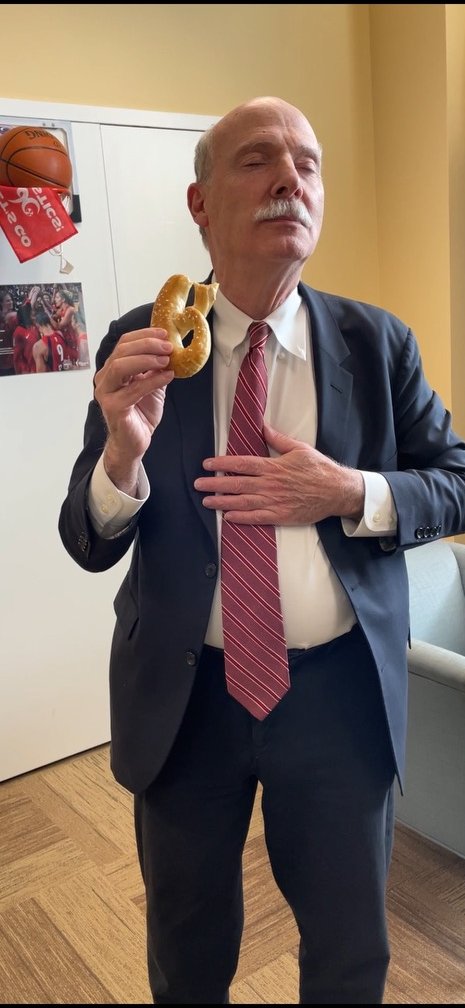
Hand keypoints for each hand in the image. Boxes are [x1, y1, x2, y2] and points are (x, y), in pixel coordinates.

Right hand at [94, 327, 173, 492]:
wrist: (134, 442)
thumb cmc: (140, 413)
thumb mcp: (151, 384)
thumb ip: (156, 368)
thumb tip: (170, 349)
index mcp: (112, 369)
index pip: (124, 343)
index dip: (144, 335)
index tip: (164, 333)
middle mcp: (104, 379)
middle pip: (121, 351)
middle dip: (147, 345)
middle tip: (168, 347)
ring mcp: (106, 393)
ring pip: (121, 367)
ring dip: (146, 360)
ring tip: (166, 360)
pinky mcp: (113, 408)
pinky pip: (133, 389)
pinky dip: (153, 381)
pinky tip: (168, 377)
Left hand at [194, 421, 364, 524]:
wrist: (337, 491)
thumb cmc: (319, 469)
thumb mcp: (299, 448)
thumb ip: (278, 439)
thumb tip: (263, 427)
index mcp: (273, 466)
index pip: (242, 464)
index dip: (222, 464)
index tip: (207, 464)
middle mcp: (270, 484)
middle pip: (237, 484)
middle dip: (215, 484)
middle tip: (198, 484)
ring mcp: (274, 501)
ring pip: (242, 502)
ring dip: (222, 502)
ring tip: (206, 501)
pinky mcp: (281, 515)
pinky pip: (256, 518)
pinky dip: (240, 518)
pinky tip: (228, 517)